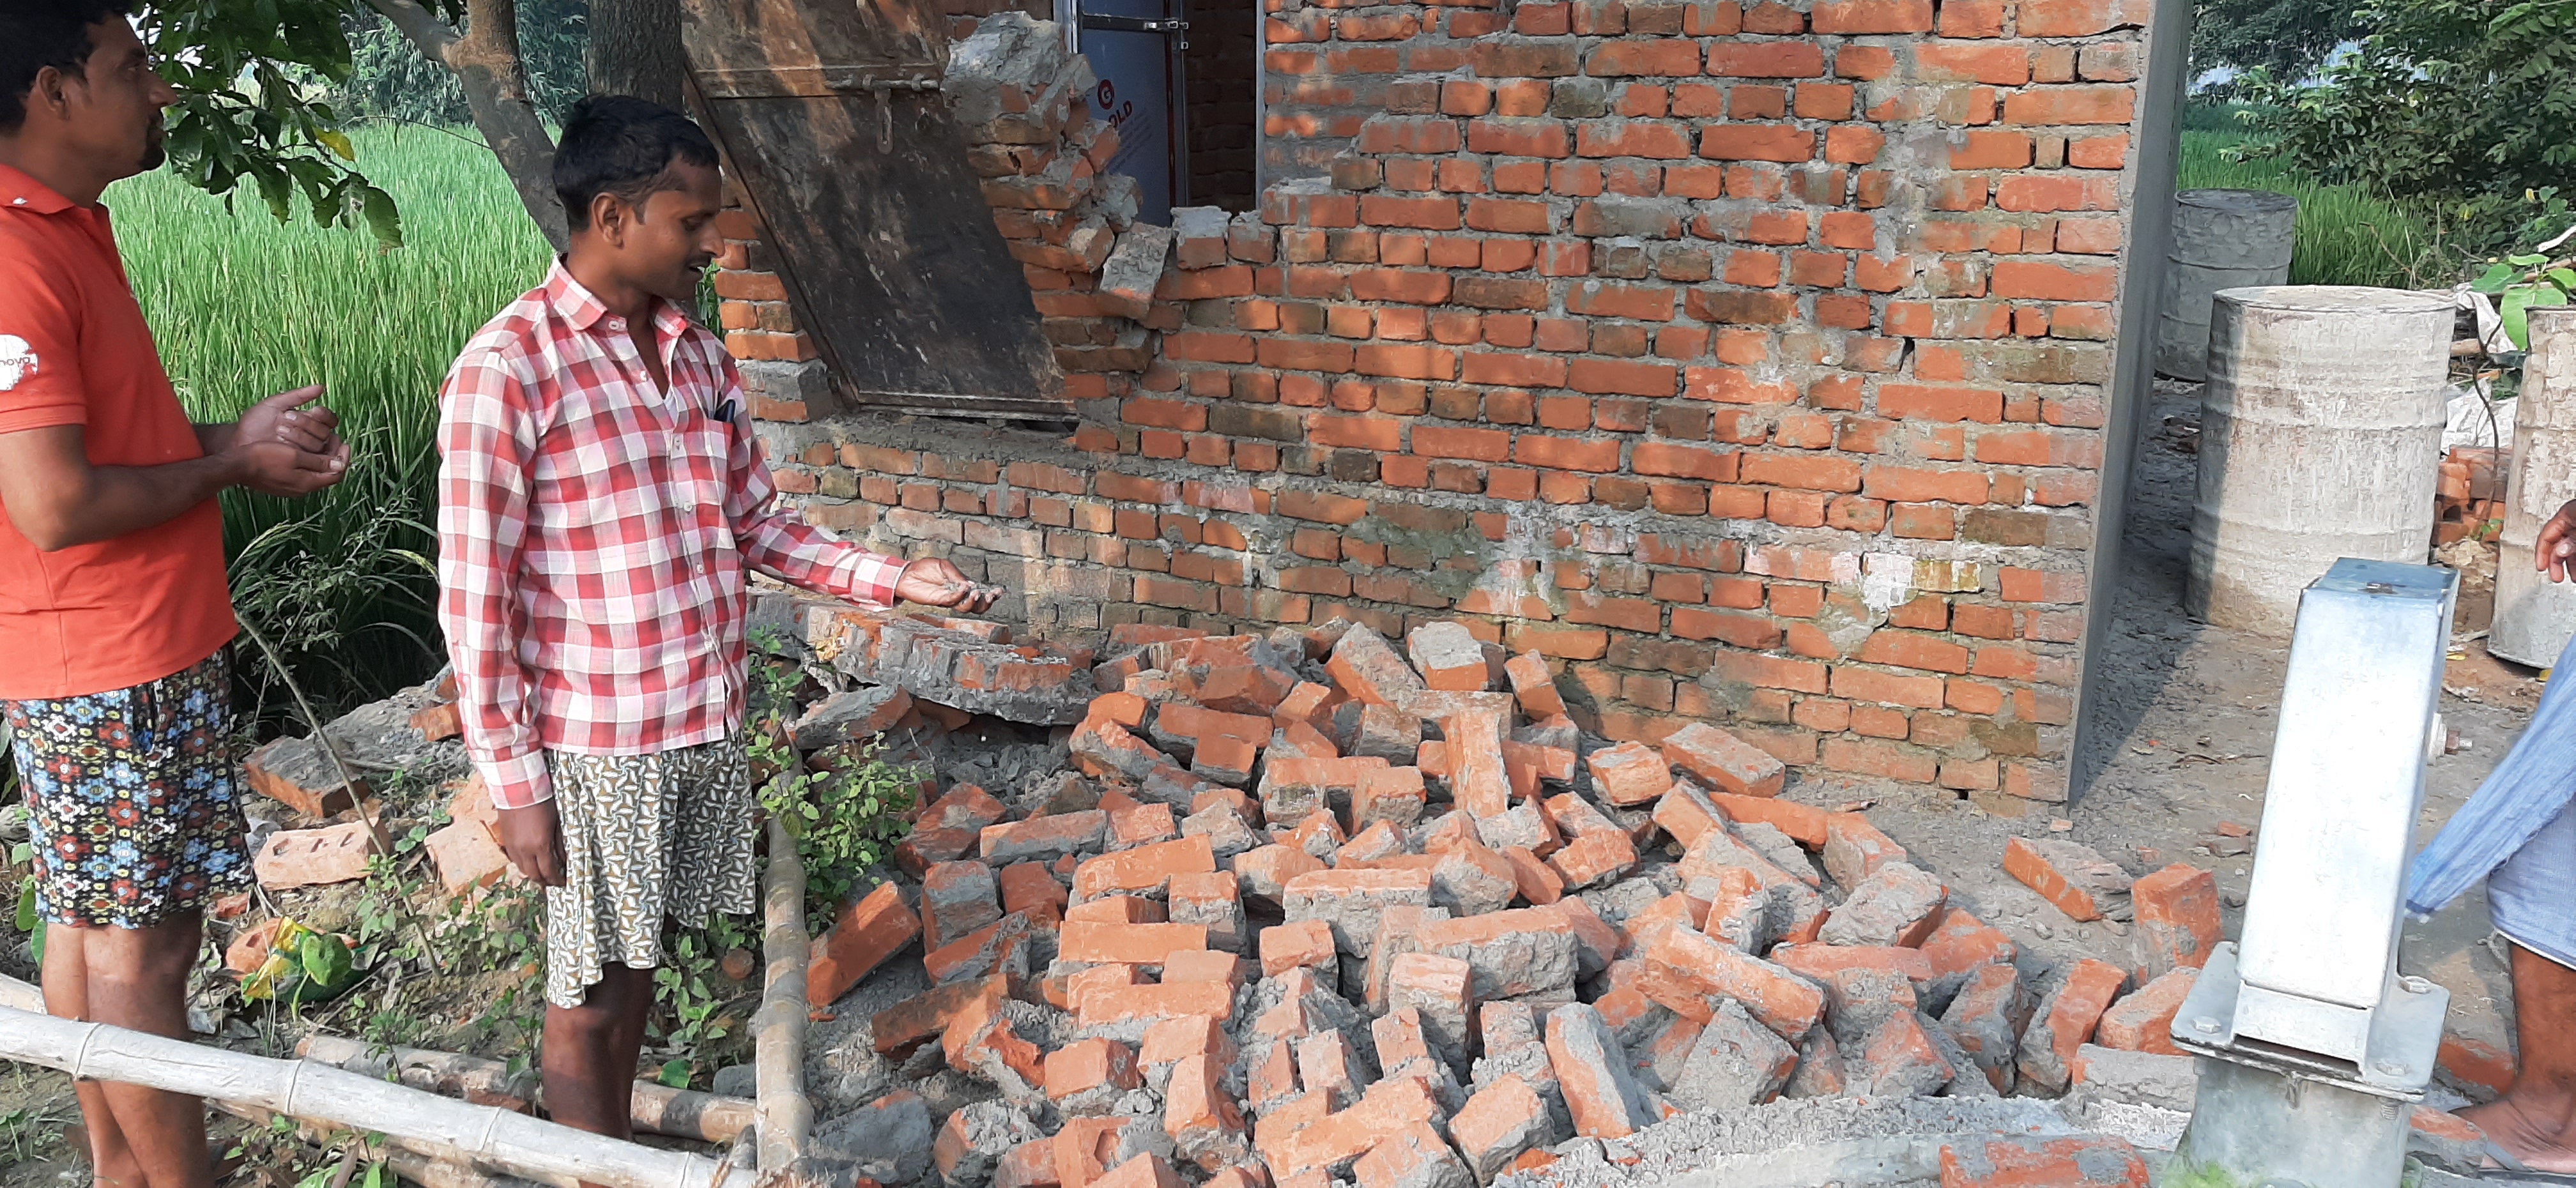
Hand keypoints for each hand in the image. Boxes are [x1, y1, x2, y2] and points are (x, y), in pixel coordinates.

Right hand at [227, 437, 348, 497]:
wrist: (237, 466)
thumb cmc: (264, 457)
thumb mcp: (295, 456)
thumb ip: (318, 462)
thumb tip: (340, 465)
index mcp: (307, 483)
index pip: (336, 474)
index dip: (343, 458)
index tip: (344, 442)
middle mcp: (301, 489)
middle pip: (327, 474)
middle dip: (334, 456)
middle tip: (334, 438)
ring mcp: (291, 487)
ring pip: (315, 473)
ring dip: (321, 458)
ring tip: (321, 441)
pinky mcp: (282, 483)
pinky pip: (303, 473)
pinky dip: (309, 461)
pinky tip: (304, 449)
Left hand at [234, 386, 341, 455]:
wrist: (240, 439)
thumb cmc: (255, 421)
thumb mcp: (276, 403)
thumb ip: (298, 395)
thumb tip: (320, 387)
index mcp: (308, 421)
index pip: (330, 420)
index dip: (325, 416)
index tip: (314, 410)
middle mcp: (310, 437)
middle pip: (325, 432)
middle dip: (307, 424)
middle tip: (286, 418)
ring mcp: (305, 451)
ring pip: (318, 444)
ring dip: (300, 435)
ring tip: (279, 430)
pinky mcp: (299, 462)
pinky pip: (310, 457)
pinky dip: (298, 447)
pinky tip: (283, 442)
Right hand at [493, 801, 566, 886]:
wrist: (517, 790)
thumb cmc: (542, 803)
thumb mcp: (556, 823)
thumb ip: (559, 844)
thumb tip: (565, 859)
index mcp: (540, 846)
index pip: (549, 872)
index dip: (557, 880)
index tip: (563, 883)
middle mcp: (525, 851)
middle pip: (534, 875)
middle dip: (545, 881)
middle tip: (554, 881)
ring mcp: (513, 847)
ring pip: (523, 870)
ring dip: (534, 874)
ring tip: (543, 874)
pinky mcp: (506, 842)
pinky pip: (515, 860)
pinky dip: (524, 865)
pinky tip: (531, 862)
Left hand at [896, 558, 999, 611]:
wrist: (907, 574)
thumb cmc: (925, 569)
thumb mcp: (945, 566)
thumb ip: (957, 576)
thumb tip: (970, 585)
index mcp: (961, 586)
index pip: (980, 594)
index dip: (991, 594)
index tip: (1000, 591)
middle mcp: (957, 595)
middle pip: (977, 606)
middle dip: (987, 602)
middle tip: (992, 595)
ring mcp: (948, 600)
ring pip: (966, 608)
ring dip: (974, 601)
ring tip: (976, 592)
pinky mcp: (938, 601)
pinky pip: (953, 601)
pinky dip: (960, 595)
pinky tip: (964, 587)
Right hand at [2542, 501, 2575, 582]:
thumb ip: (2571, 541)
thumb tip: (2560, 551)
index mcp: (2568, 513)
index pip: (2546, 535)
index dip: (2542, 553)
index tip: (2542, 567)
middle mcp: (2573, 520)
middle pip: (2559, 544)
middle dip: (2558, 563)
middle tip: (2557, 577)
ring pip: (2572, 548)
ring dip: (2572, 564)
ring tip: (2574, 577)